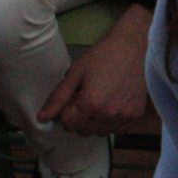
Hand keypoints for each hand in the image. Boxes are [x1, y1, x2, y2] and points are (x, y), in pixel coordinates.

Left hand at [38, 5, 153, 134]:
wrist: (135, 45)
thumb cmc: (103, 55)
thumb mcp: (76, 72)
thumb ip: (58, 97)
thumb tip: (42, 117)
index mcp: (90, 105)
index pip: (68, 124)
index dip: (65, 111)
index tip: (72, 98)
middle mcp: (108, 116)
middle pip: (83, 131)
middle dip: (78, 118)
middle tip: (84, 98)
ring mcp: (124, 117)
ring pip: (99, 132)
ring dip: (94, 122)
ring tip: (100, 100)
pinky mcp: (136, 116)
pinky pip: (116, 128)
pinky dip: (111, 120)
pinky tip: (113, 102)